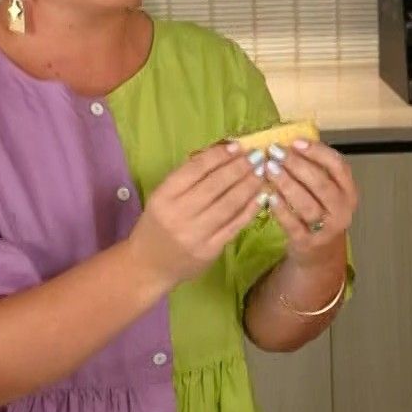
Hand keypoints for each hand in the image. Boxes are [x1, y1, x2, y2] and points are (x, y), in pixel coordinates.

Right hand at [126, 141, 265, 287]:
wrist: (149, 265)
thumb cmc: (157, 225)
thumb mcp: (163, 197)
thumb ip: (187, 178)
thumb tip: (222, 153)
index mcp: (164, 196)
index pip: (195, 169)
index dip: (219, 156)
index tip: (237, 146)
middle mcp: (179, 214)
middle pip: (215, 185)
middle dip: (239, 168)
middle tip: (256, 156)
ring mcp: (195, 234)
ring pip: (228, 204)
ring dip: (248, 186)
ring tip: (261, 172)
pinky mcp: (210, 250)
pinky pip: (234, 226)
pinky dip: (250, 209)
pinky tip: (261, 196)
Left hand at [260, 139, 357, 259]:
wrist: (318, 251)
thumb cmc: (319, 211)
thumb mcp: (325, 191)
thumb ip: (314, 168)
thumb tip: (289, 140)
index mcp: (349, 191)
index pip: (338, 166)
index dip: (317, 151)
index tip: (295, 142)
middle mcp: (342, 209)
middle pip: (321, 183)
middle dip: (297, 165)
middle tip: (275, 153)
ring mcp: (327, 228)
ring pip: (307, 203)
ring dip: (287, 184)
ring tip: (269, 169)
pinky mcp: (308, 242)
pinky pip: (293, 223)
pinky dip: (280, 209)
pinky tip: (268, 195)